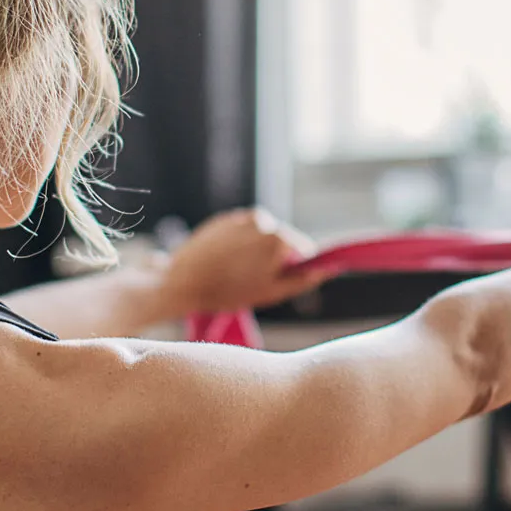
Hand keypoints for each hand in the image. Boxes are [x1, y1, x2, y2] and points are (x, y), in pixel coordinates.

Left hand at [161, 208, 328, 314]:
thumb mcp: (270, 292)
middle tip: (254, 280)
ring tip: (237, 272)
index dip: (295, 268)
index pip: (303, 250)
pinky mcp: (225, 219)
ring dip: (258, 251)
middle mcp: (264, 221)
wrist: (183, 282)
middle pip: (283, 241)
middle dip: (275, 258)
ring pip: (263, 236)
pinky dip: (241, 245)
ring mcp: (242, 218)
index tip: (278, 281)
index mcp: (279, 238)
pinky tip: (226, 261)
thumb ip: (302, 280)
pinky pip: (244, 232)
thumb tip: (327, 270)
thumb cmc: (228, 292)